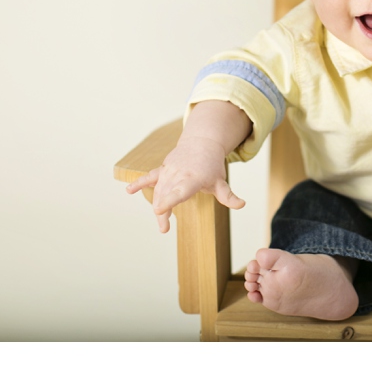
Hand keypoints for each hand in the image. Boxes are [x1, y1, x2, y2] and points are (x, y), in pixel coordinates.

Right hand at [125, 135, 245, 232]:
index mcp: (193, 178)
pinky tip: (128, 190)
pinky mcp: (163, 169)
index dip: (170, 201)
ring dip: (157, 206)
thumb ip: (228, 195)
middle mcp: (179, 174)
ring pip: (158, 190)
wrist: (202, 142)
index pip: (180, 191)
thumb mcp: (221, 180)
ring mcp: (169, 171)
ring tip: (162, 224)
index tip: (160, 210)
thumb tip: (242, 204)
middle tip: (164, 228)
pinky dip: (139, 183)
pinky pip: (150, 176)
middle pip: (167, 194)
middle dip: (163, 211)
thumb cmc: (212, 165)